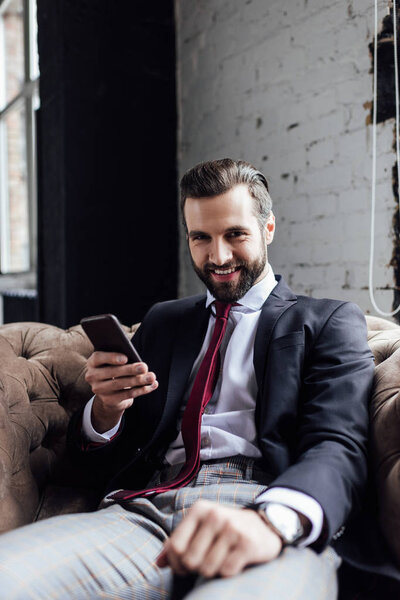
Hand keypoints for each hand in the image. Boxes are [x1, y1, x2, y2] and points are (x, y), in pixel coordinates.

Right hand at [85, 351, 157, 432]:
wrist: (110, 392)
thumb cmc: (116, 369)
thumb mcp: (115, 362)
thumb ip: (122, 358)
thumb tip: (139, 363)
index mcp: (93, 362)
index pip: (98, 358)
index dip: (111, 357)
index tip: (126, 358)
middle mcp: (92, 376)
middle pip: (112, 372)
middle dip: (130, 369)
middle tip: (144, 367)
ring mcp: (99, 389)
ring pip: (120, 384)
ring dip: (138, 380)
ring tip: (151, 377)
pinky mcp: (109, 400)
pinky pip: (127, 394)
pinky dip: (142, 389)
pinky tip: (152, 385)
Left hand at [156, 499, 281, 577]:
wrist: (263, 526)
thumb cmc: (225, 530)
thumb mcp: (201, 528)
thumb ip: (178, 543)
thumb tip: (159, 563)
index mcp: (200, 509)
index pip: (175, 547)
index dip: (177, 563)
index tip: (185, 566)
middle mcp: (215, 515)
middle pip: (190, 560)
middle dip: (196, 568)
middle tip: (206, 563)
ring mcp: (232, 528)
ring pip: (207, 569)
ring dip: (213, 571)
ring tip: (221, 560)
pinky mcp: (247, 543)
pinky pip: (226, 572)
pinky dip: (228, 573)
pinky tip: (234, 561)